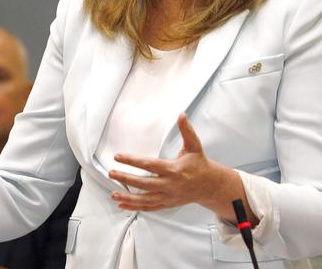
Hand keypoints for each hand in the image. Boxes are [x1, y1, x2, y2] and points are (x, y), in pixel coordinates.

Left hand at [108, 113, 240, 215]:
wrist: (210, 185)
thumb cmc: (199, 164)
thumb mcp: (194, 146)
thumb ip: (186, 130)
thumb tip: (182, 115)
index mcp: (174, 169)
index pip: (149, 164)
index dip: (132, 160)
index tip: (119, 156)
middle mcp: (169, 185)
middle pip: (143, 183)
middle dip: (126, 178)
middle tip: (111, 173)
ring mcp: (168, 196)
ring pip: (145, 199)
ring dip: (128, 198)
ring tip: (113, 193)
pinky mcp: (167, 203)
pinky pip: (149, 207)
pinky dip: (135, 207)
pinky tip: (123, 204)